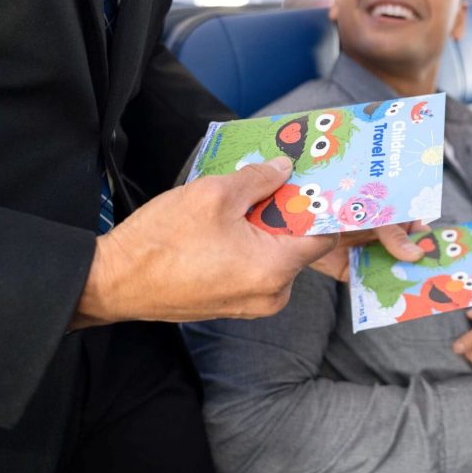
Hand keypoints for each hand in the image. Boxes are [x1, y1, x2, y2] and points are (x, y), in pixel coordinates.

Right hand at [73, 158, 421, 326]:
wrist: (110, 284)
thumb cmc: (159, 242)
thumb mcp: (212, 195)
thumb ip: (259, 181)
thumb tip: (285, 169)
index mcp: (275, 267)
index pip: (328, 235)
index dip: (342, 209)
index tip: (361, 193)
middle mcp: (272, 293)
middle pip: (307, 245)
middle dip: (308, 214)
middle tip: (302, 186)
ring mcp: (252, 302)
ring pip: (281, 254)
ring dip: (277, 227)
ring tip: (257, 197)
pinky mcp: (233, 303)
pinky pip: (260, 267)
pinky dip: (259, 243)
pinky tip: (241, 220)